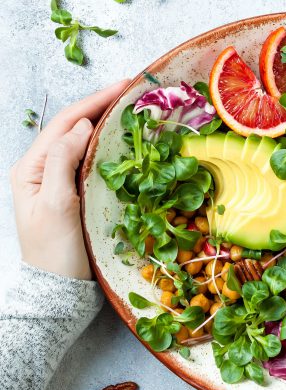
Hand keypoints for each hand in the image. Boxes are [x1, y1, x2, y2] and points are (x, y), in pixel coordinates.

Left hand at [11, 80, 129, 279]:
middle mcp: (44, 169)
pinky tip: (128, 141)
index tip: (123, 85)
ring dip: (109, 123)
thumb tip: (81, 127)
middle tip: (134, 91)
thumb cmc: (55, 253)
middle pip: (75, 127)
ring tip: (134, 109)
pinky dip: (112, 146)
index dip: (94, 101)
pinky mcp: (78, 193)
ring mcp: (61, 180)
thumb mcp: (56, 206)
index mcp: (31, 167)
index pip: (65, 123)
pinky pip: (94, 160)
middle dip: (103, 105)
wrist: (60, 289)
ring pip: (85, 142)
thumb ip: (62, 162)